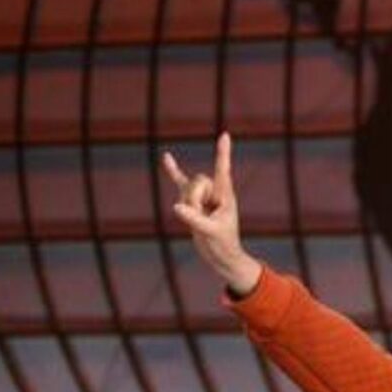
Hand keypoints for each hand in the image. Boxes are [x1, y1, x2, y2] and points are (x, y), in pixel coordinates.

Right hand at [160, 133, 262, 296]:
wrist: (221, 256)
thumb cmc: (222, 244)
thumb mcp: (210, 232)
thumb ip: (194, 219)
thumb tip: (177, 206)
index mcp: (226, 195)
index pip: (222, 170)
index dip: (223, 153)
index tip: (225, 135)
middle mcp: (215, 191)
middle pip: (197, 182)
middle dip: (194, 198)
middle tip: (204, 216)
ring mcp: (203, 194)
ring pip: (186, 188)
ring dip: (188, 204)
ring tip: (199, 219)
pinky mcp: (192, 201)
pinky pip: (180, 182)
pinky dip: (173, 171)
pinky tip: (166, 157)